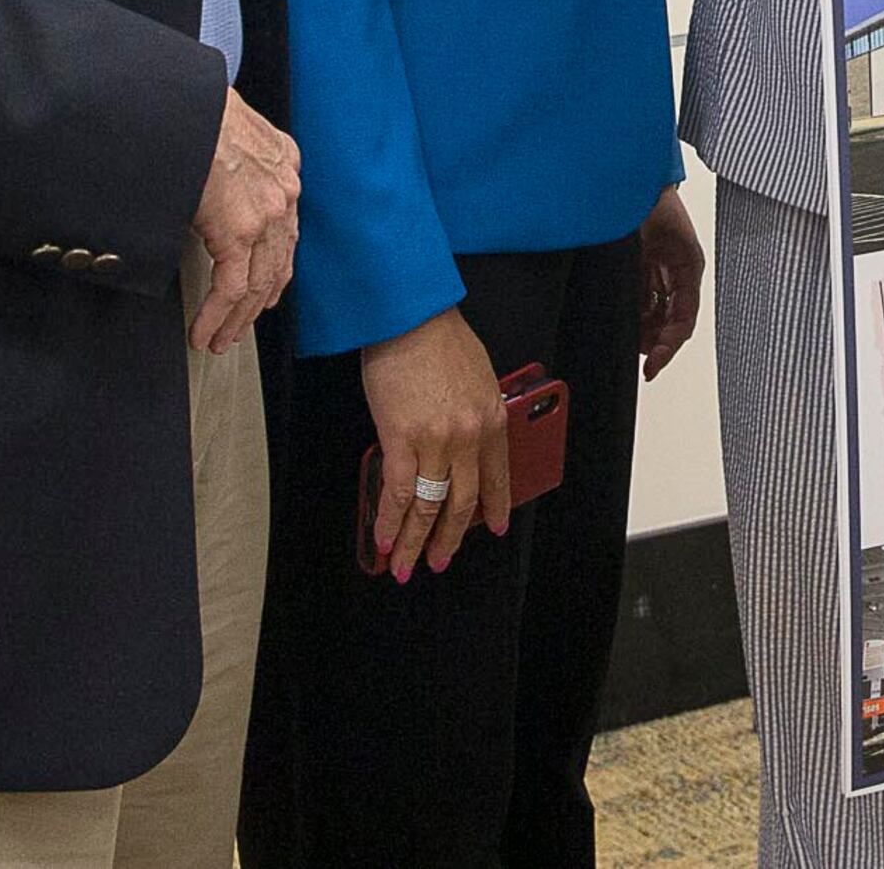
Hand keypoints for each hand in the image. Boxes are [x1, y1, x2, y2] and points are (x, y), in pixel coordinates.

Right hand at [187, 89, 298, 353]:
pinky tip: (204, 332)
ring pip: (257, 283)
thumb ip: (231, 163)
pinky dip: (217, 316)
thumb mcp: (226, 130)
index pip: (284, 230)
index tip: (260, 292)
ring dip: (235, 319)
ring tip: (218, 339)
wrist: (181, 104)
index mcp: (283, 162)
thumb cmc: (192, 112)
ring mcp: (266, 214)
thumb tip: (210, 184)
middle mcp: (284, 191)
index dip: (272, 267)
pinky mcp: (239, 232)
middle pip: (276, 262)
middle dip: (256, 302)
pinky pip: (231, 288)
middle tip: (238, 328)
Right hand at [358, 306, 510, 578]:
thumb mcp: (478, 377)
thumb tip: (468, 442)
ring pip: (429, 506)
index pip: (497, 478)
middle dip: (450, 539)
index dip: (494, 508)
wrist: (410, 317)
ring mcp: (436, 442)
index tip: (493, 528)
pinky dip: (390, 521)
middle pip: (462, 502)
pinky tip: (386, 541)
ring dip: (416, 542)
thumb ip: (477, 413)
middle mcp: (469, 437)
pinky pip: (399, 492)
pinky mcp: (401, 439)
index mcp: (493, 420)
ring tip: (408, 567)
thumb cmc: (441, 339)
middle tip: (441, 562)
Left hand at [639, 187, 705, 380]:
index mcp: (689, 271)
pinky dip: (633, 314)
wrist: (633, 180)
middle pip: (668, 325)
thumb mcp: (672, 242)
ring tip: (626, 336)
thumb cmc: (656, 202)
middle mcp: (675, 277)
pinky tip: (620, 316)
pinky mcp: (640, 270)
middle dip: (654, 342)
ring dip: (642, 330)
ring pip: (653, 318)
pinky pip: (639, 302)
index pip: (682, 322)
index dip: (668, 348)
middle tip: (637, 355)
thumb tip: (666, 320)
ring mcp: (657, 274)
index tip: (652, 367)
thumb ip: (672, 280)